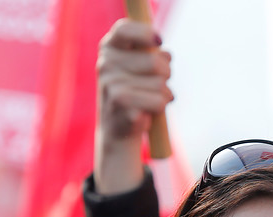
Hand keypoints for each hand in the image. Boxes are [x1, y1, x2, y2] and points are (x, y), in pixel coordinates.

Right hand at [94, 18, 172, 193]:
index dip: (146, 33)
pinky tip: (146, 112)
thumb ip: (154, 56)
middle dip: (166, 75)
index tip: (159, 41)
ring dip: (164, 94)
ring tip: (150, 100)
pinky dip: (160, 108)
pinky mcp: (121, 104)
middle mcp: (106, 64)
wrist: (118, 130)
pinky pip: (159, 102)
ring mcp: (111, 84)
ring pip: (160, 84)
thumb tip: (165, 55)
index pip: (125, 29)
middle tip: (158, 84)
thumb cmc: (135, 93)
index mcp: (109, 49)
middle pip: (155, 62)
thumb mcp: (143, 70)